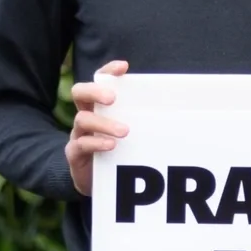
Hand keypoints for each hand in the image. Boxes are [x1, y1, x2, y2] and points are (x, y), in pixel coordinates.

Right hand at [65, 60, 129, 196]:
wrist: (99, 183)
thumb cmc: (118, 152)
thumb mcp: (131, 133)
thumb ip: (142, 121)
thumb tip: (175, 112)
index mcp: (99, 106)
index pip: (99, 81)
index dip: (108, 71)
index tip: (123, 67)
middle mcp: (86, 116)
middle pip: (79, 92)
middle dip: (95, 91)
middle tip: (112, 98)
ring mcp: (78, 134)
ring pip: (82, 119)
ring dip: (104, 123)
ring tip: (124, 131)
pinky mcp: (75, 154)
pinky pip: (80, 145)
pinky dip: (96, 143)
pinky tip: (111, 146)